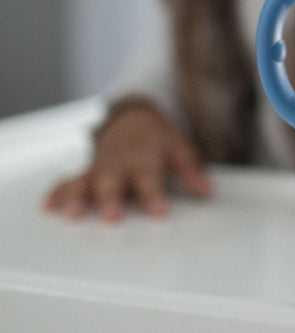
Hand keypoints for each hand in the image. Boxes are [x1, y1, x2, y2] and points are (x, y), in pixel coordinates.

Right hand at [43, 105, 211, 220]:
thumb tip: (206, 190)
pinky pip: (69, 179)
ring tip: (72, 213)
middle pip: (113, 179)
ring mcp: (99, 165)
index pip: (149, 175)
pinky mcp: (86, 170)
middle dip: (110, 197)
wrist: (132, 117)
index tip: (158, 211)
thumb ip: (191, 170)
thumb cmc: (156, 138)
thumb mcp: (179, 147)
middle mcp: (118, 160)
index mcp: (143, 154)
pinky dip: (58, 192)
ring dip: (78, 196)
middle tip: (111, 215)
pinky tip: (49, 206)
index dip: (153, 194)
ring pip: (86, 180)